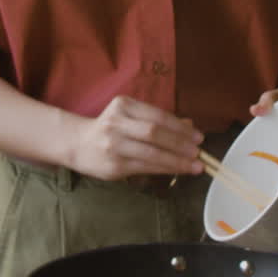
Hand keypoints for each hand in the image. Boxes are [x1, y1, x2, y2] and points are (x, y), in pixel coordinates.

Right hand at [67, 95, 203, 180]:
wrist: (78, 144)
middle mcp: (117, 123)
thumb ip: (157, 120)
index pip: (157, 116)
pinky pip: (145, 167)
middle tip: (199, 152)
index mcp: (123, 105)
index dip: (180, 127)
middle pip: (155, 133)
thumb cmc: (110, 129)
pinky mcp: (114, 165)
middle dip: (181, 144)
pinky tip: (178, 170)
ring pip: (152, 153)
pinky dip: (165, 169)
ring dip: (177, 160)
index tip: (198, 136)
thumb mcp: (130, 116)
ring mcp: (114, 145)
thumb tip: (189, 126)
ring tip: (195, 165)